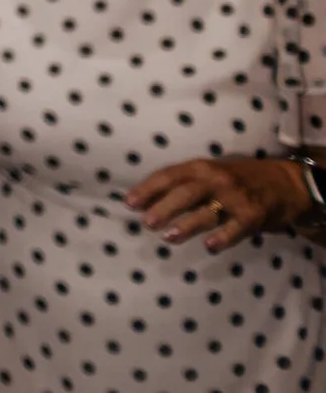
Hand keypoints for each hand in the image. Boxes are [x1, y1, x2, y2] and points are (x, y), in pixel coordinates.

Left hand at [128, 156, 306, 252]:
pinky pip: (236, 227)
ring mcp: (236, 197)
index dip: (148, 188)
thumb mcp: (211, 172)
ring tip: (167, 237)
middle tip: (146, 222)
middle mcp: (217, 179)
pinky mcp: (254, 215)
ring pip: (207, 211)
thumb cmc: (239, 179)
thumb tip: (149, 201)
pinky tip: (210, 247)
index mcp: (201, 167)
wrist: (286, 182)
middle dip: (163, 206)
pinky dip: (223, 237)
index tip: (128, 203)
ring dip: (186, 224)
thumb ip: (185, 183)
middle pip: (185, 192)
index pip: (169, 175)